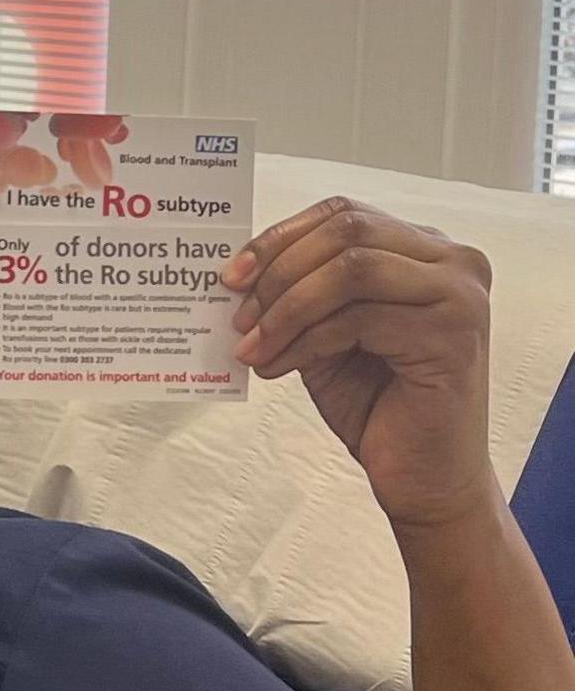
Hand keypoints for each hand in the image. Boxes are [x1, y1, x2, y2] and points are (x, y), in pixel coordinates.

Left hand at [223, 197, 496, 529]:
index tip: (230, 275)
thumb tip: (238, 273)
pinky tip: (276, 368)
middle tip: (239, 314)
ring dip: (286, 309)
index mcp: (425, 251)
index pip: (344, 215)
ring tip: (253, 346)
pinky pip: (357, 319)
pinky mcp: (452, 335)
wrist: (423, 475)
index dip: (280, 238)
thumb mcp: (327, 334)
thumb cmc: (378, 403)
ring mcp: (459, 295)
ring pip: (350, 270)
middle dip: (279, 270)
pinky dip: (304, 342)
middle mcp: (454, 262)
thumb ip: (301, 295)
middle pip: (348, 231)